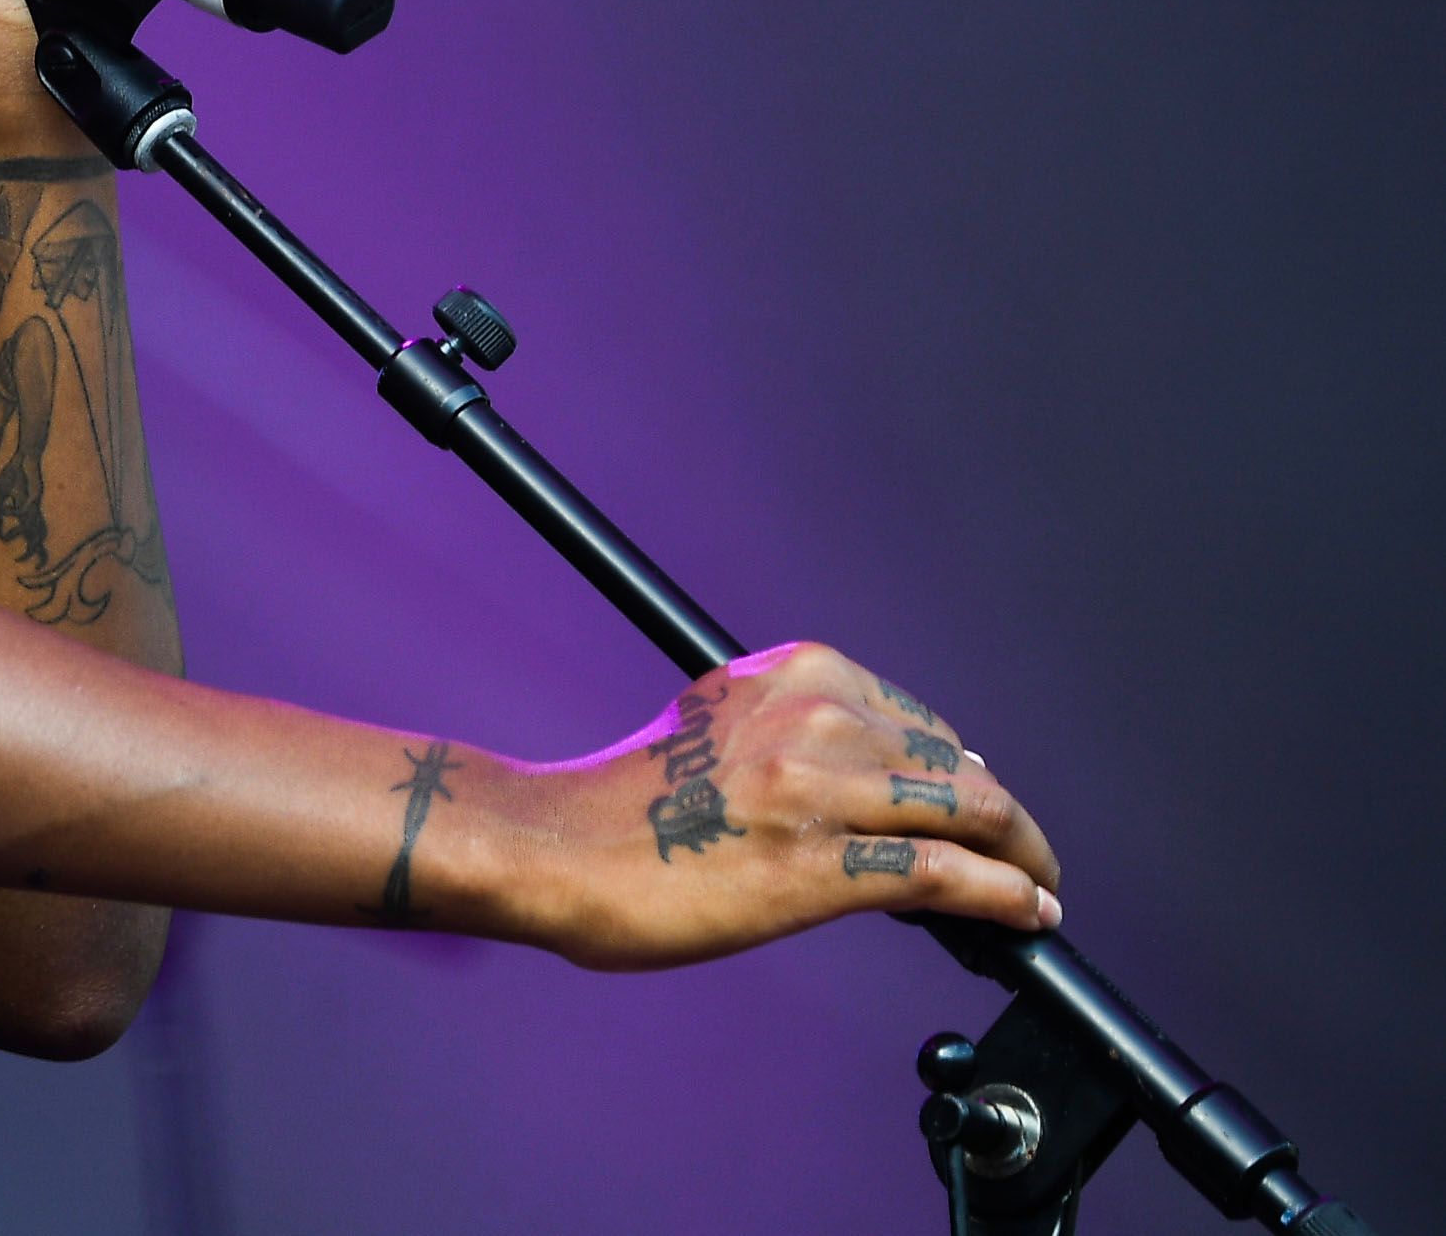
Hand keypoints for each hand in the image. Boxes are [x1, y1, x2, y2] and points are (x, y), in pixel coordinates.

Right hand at [509, 642, 1062, 970]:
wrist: (551, 848)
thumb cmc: (627, 805)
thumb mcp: (721, 728)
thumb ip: (802, 734)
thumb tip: (897, 779)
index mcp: (793, 673)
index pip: (919, 720)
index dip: (962, 775)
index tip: (977, 815)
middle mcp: (814, 713)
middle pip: (960, 765)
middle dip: (1006, 821)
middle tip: (1022, 861)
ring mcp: (820, 787)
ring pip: (974, 813)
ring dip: (1023, 858)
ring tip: (1035, 888)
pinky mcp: (819, 864)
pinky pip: (949, 874)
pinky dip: (1007, 895)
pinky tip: (1028, 914)